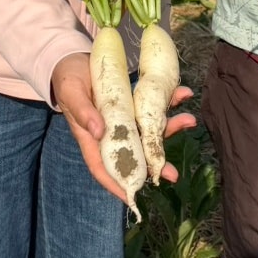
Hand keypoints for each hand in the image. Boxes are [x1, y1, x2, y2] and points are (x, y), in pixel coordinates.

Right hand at [51, 51, 193, 201]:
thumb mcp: (72, 93)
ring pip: (150, 130)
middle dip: (155, 163)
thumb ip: (83, 112)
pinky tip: (182, 93)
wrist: (75, 59)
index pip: (103, 168)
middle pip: (135, 154)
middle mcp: (112, 132)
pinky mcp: (135, 103)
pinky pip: (153, 106)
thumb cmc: (68, 80)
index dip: (117, 184)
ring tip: (188, 120)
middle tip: (173, 174)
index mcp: (92, 138)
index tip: (132, 197)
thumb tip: (99, 132)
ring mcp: (126, 118)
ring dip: (171, 127)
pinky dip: (169, 100)